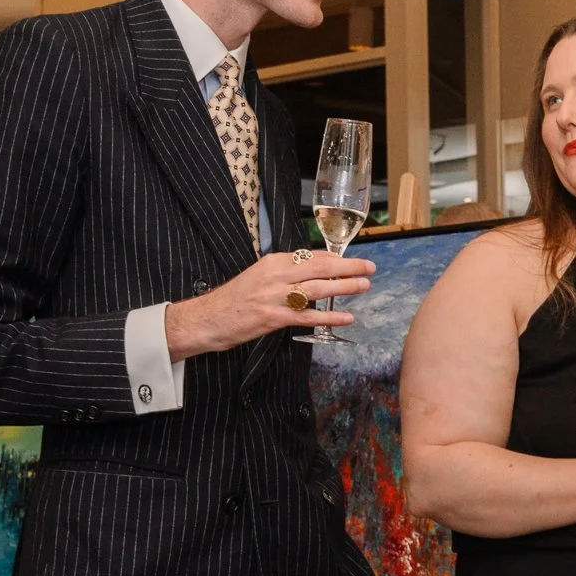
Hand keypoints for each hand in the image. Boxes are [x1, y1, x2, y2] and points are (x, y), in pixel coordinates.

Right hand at [163, 250, 374, 357]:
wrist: (205, 319)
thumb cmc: (233, 300)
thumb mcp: (258, 277)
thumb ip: (283, 273)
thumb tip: (310, 270)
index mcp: (272, 262)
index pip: (311, 256)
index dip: (336, 258)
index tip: (353, 260)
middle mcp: (275, 276)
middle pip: (320, 267)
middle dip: (348, 266)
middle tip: (369, 267)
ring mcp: (274, 297)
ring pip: (318, 289)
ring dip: (344, 287)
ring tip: (364, 286)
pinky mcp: (272, 318)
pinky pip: (307, 316)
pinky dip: (330, 317)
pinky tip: (346, 317)